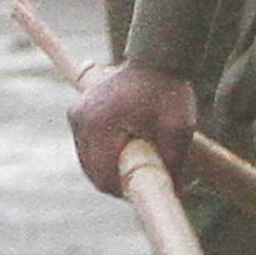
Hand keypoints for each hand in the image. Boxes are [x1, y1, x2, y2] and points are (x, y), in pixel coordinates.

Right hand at [68, 62, 202, 202]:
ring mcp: (76, 115)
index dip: (122, 191)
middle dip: (115, 183)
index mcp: (100, 125)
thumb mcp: (179, 129)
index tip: (144, 193)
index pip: (103, 174)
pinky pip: (87, 146)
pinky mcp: (78, 113)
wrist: (155, 61)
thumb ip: (174, 161)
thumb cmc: (169, 92)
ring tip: (136, 167)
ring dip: (108, 169)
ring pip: (87, 160)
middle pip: (92, 170)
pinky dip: (103, 155)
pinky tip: (126, 153)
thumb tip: (175, 192)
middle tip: (142, 185)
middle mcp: (80, 120)